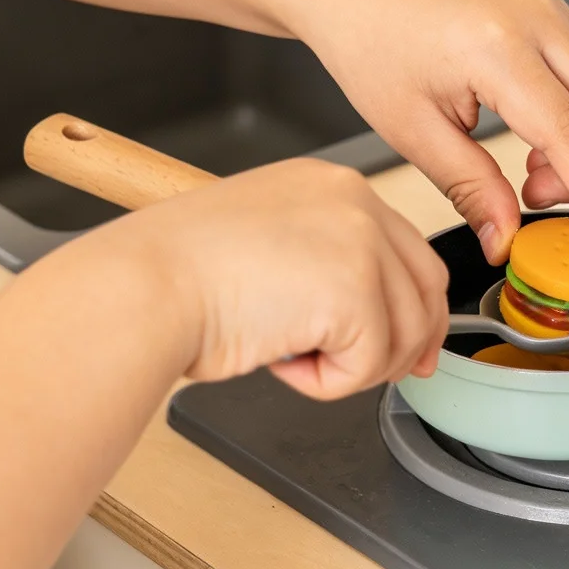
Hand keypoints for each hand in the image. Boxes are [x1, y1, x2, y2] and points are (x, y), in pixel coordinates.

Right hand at [108, 160, 451, 399]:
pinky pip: (368, 364)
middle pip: (425, 284)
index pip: (403, 246)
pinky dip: (327, 384)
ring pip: (401, 333)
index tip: (406, 342)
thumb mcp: (266, 245)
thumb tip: (369, 316)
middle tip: (391, 374)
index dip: (412, 304)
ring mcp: (360, 241)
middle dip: (411, 340)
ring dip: (351, 365)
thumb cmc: (176, 274)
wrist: (144, 286)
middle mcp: (353, 201)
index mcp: (329, 185)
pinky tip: (279, 361)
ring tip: (289, 358)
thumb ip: (321, 265)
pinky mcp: (355, 291)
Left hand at [298, 0, 568, 262]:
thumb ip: (471, 189)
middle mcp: (536, 18)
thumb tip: (505, 238)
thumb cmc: (372, 43)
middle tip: (540, 200)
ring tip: (531, 173)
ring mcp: (549, 8)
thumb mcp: (413, 131)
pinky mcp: (550, 10)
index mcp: (496, 48)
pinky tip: (538, 139)